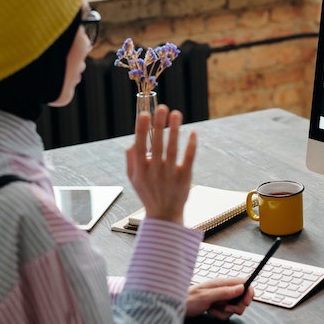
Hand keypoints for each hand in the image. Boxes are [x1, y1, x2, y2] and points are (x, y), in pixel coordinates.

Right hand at [126, 104, 196, 223]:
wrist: (164, 216)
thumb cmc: (147, 193)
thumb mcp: (133, 179)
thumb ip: (130, 160)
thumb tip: (132, 141)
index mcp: (140, 171)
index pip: (140, 147)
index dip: (141, 130)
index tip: (145, 114)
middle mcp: (154, 172)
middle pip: (156, 145)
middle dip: (159, 125)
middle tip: (162, 108)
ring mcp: (170, 176)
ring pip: (173, 150)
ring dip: (174, 130)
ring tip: (176, 114)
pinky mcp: (184, 178)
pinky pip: (188, 159)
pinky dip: (191, 146)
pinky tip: (192, 133)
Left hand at [186, 277, 253, 319]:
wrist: (177, 306)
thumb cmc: (188, 299)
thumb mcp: (207, 296)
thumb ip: (224, 292)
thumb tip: (241, 288)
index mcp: (222, 283)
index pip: (243, 283)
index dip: (248, 293)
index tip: (245, 303)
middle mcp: (223, 289)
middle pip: (241, 298)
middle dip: (236, 307)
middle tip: (225, 308)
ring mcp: (221, 297)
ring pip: (234, 307)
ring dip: (226, 312)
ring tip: (213, 309)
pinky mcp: (218, 305)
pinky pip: (227, 313)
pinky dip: (220, 315)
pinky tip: (211, 311)